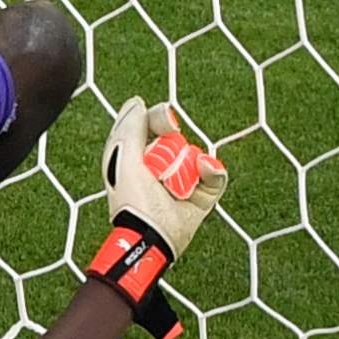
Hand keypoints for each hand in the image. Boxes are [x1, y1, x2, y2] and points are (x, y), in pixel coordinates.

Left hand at [101, 98, 229, 261]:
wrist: (153, 235)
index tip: (168, 124)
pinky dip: (213, 171)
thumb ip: (129, 127)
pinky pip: (216, 173)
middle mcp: (160, 166)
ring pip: (197, 153)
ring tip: (187, 173)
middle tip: (174, 148)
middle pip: (177, 138)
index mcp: (137, 156)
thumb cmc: (133, 198)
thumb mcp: (122, 156)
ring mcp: (182, 180)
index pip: (152, 124)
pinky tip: (205, 170)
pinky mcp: (202, 195)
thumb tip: (138, 102)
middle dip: (176, 143)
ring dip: (194, 159)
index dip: (160, 118)